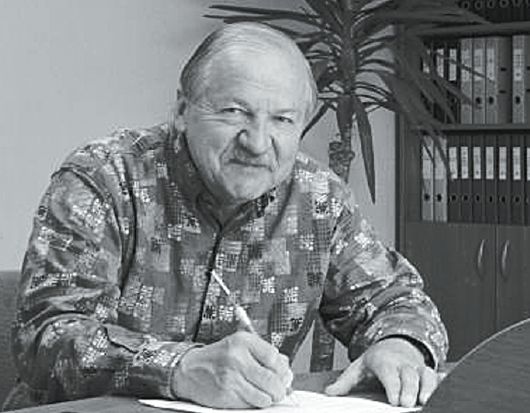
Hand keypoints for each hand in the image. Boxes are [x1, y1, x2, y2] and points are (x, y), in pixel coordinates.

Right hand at [171, 331, 292, 408]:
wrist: (189, 369)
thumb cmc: (218, 357)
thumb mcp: (241, 345)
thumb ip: (264, 354)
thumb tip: (286, 370)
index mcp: (243, 341)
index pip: (275, 358)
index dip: (283, 370)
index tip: (284, 375)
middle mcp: (237, 358)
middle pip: (273, 380)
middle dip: (280, 389)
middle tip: (279, 390)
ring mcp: (231, 378)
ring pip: (264, 397)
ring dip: (268, 399)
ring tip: (264, 393)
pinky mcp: (225, 395)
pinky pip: (251, 405)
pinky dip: (254, 403)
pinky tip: (250, 395)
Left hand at [325, 337, 439, 407]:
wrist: (394, 345)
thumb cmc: (376, 361)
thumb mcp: (358, 368)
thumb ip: (345, 382)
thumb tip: (329, 392)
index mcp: (384, 361)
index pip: (388, 373)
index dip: (392, 385)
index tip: (394, 400)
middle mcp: (403, 363)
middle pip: (409, 375)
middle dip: (410, 389)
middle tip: (408, 404)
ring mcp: (417, 366)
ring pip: (426, 375)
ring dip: (429, 387)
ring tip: (427, 401)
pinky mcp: (428, 372)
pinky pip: (438, 376)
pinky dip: (443, 383)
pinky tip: (448, 391)